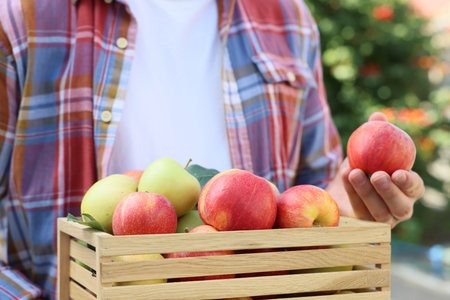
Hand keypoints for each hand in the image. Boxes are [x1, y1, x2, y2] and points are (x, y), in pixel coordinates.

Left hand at [329, 112, 424, 227]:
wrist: (339, 185)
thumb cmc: (362, 164)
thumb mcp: (366, 148)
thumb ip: (374, 132)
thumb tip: (377, 116)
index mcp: (407, 189)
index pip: (415, 188)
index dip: (409, 182)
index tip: (398, 172)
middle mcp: (399, 208)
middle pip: (401, 207)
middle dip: (389, 191)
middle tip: (377, 175)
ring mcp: (381, 220)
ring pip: (379, 213)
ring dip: (366, 192)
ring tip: (353, 172)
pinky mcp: (363, 226)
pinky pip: (359, 213)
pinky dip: (352, 194)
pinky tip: (344, 177)